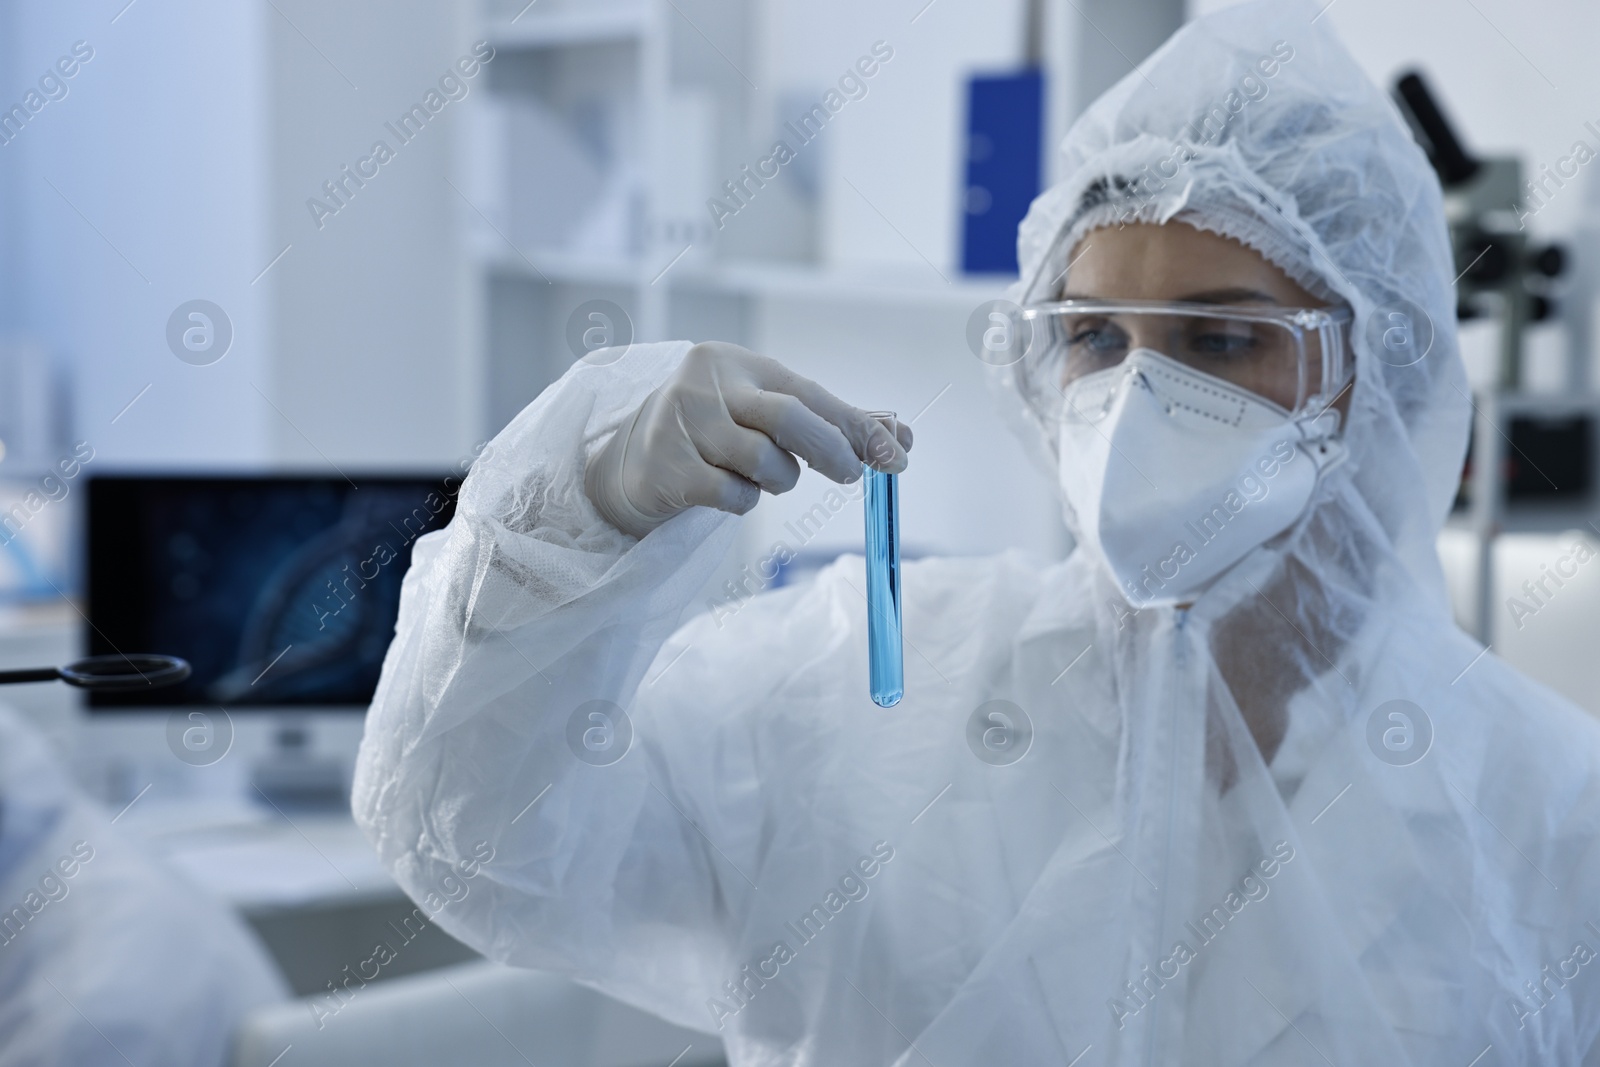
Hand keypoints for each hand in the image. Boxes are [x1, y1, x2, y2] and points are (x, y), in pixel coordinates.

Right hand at [585, 341, 912, 537]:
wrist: (636, 460)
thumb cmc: (718, 432)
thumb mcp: (768, 412)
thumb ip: (832, 421)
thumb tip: (900, 436)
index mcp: (739, 363)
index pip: (810, 393)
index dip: (857, 426)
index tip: (896, 454)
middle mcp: (708, 384)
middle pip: (787, 418)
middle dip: (830, 450)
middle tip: (852, 474)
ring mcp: (683, 424)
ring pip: (763, 462)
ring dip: (779, 480)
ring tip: (765, 477)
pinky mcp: (669, 468)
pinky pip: (732, 495)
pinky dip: (745, 501)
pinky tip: (728, 490)